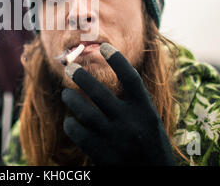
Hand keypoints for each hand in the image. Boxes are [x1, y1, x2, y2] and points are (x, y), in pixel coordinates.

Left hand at [61, 43, 174, 165]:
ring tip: (66, 94)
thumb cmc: (149, 147)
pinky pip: (78, 132)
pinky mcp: (101, 154)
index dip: (117, 60)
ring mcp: (116, 139)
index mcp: (146, 111)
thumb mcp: (149, 122)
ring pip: (84, 110)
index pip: (131, 78)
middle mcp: (131, 122)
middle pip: (100, 91)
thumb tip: (110, 80)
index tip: (104, 46)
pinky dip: (71, 124)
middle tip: (69, 68)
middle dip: (81, 76)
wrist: (153, 179)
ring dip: (71, 98)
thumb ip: (134, 104)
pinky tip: (70, 122)